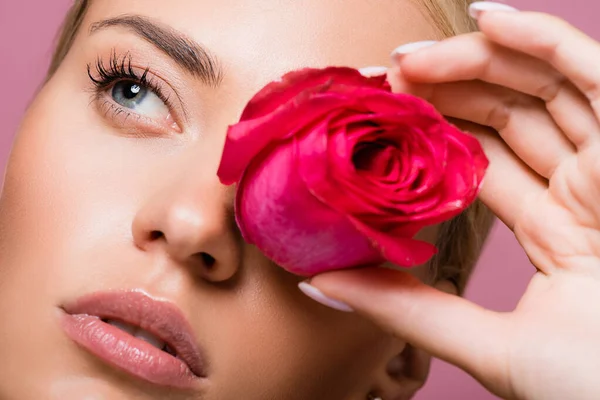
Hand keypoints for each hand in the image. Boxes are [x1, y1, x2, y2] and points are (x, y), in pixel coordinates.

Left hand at [309, 4, 599, 399]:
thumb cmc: (590, 390)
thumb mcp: (486, 344)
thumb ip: (407, 310)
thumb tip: (318, 280)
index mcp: (556, 231)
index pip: (485, 161)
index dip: (432, 136)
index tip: (375, 119)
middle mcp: (587, 192)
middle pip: (512, 116)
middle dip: (447, 89)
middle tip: (382, 79)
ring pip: (545, 88)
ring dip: (478, 60)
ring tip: (408, 58)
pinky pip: (593, 76)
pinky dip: (544, 40)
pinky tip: (486, 18)